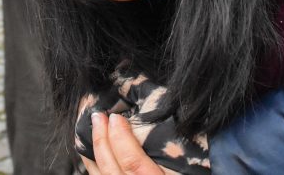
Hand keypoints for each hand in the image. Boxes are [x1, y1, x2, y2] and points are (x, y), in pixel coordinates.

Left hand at [75, 69, 209, 173]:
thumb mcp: (193, 170)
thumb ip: (180, 150)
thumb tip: (171, 117)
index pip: (135, 166)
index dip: (122, 141)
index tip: (116, 118)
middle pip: (112, 170)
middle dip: (101, 141)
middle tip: (97, 115)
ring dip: (93, 153)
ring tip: (90, 130)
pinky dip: (93, 168)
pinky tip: (92, 155)